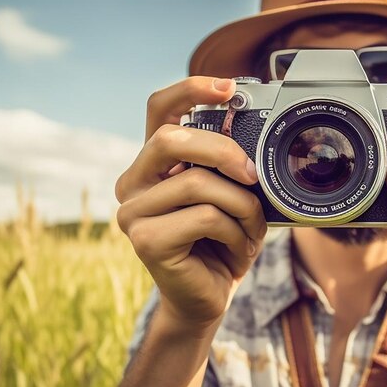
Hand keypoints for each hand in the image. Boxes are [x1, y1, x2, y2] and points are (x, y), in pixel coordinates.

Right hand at [115, 77, 267, 329]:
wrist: (207, 298)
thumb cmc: (220, 243)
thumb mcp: (229, 194)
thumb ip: (228, 163)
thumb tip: (251, 131)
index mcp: (153, 163)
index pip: (159, 109)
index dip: (191, 90)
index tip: (230, 87)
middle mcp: (134, 182)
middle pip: (171, 140)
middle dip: (223, 151)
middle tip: (253, 174)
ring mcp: (133, 212)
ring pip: (198, 183)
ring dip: (240, 205)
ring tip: (250, 227)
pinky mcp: (145, 241)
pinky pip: (205, 217)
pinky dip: (235, 231)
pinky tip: (236, 249)